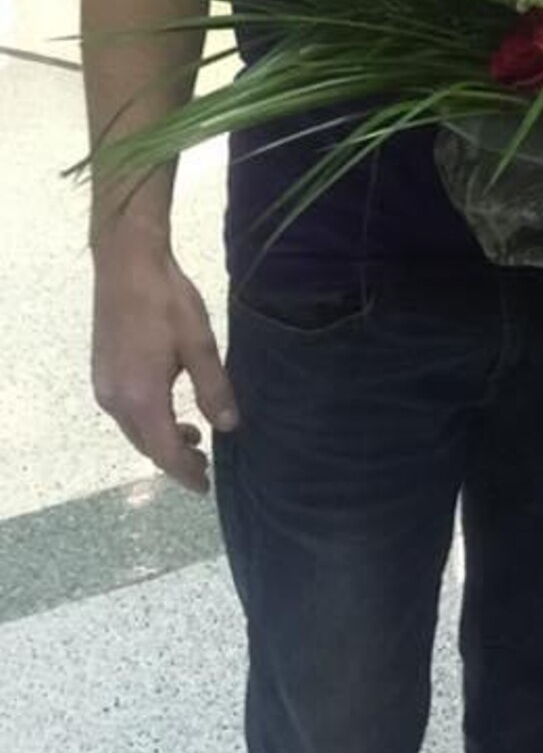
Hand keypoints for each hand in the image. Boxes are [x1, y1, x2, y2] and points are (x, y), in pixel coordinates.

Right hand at [92, 227, 237, 493]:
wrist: (127, 264)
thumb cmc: (167, 302)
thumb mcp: (199, 344)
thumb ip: (213, 389)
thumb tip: (229, 427)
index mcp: (141, 398)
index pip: (164, 451)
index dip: (185, 472)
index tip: (205, 488)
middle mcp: (115, 400)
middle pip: (145, 444)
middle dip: (174, 459)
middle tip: (204, 465)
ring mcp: (104, 386)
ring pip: (134, 429)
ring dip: (161, 438)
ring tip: (193, 436)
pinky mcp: (103, 372)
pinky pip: (126, 411)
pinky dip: (148, 420)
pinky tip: (168, 408)